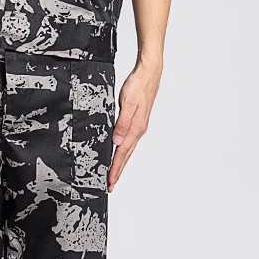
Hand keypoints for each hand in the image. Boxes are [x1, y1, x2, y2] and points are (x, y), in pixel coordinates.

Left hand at [107, 59, 161, 191]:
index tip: (110, 181)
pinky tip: (119, 149)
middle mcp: (138, 130)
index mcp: (135, 128)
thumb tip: (117, 142)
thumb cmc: (138, 86)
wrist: (148, 74)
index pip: (122, 153)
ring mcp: (138, 125)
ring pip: (128, 148)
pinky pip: (128, 139)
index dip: (115, 168)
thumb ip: (122, 122)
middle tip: (110, 184)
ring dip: (120, 161)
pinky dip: (123, 149)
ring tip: (114, 172)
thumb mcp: (127, 103)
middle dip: (118, 170)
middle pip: (126, 154)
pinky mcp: (137, 120)